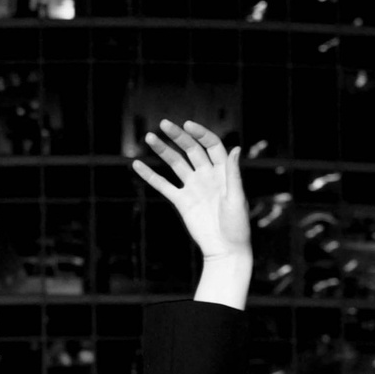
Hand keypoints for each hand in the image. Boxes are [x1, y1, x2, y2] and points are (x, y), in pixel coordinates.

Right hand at [132, 118, 250, 261]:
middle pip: (191, 149)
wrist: (224, 250)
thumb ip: (234, 174)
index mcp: (223, 172)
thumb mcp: (237, 198)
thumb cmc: (237, 226)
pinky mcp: (181, 201)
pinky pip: (163, 185)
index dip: (200, 134)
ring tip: (149, 137)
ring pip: (175, 163)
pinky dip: (150, 176)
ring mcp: (193, 187)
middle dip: (177, 136)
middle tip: (164, 124)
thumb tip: (235, 148)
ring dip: (162, 150)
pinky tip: (137, 165)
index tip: (187, 125)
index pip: (211, 145)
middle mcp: (207, 175)